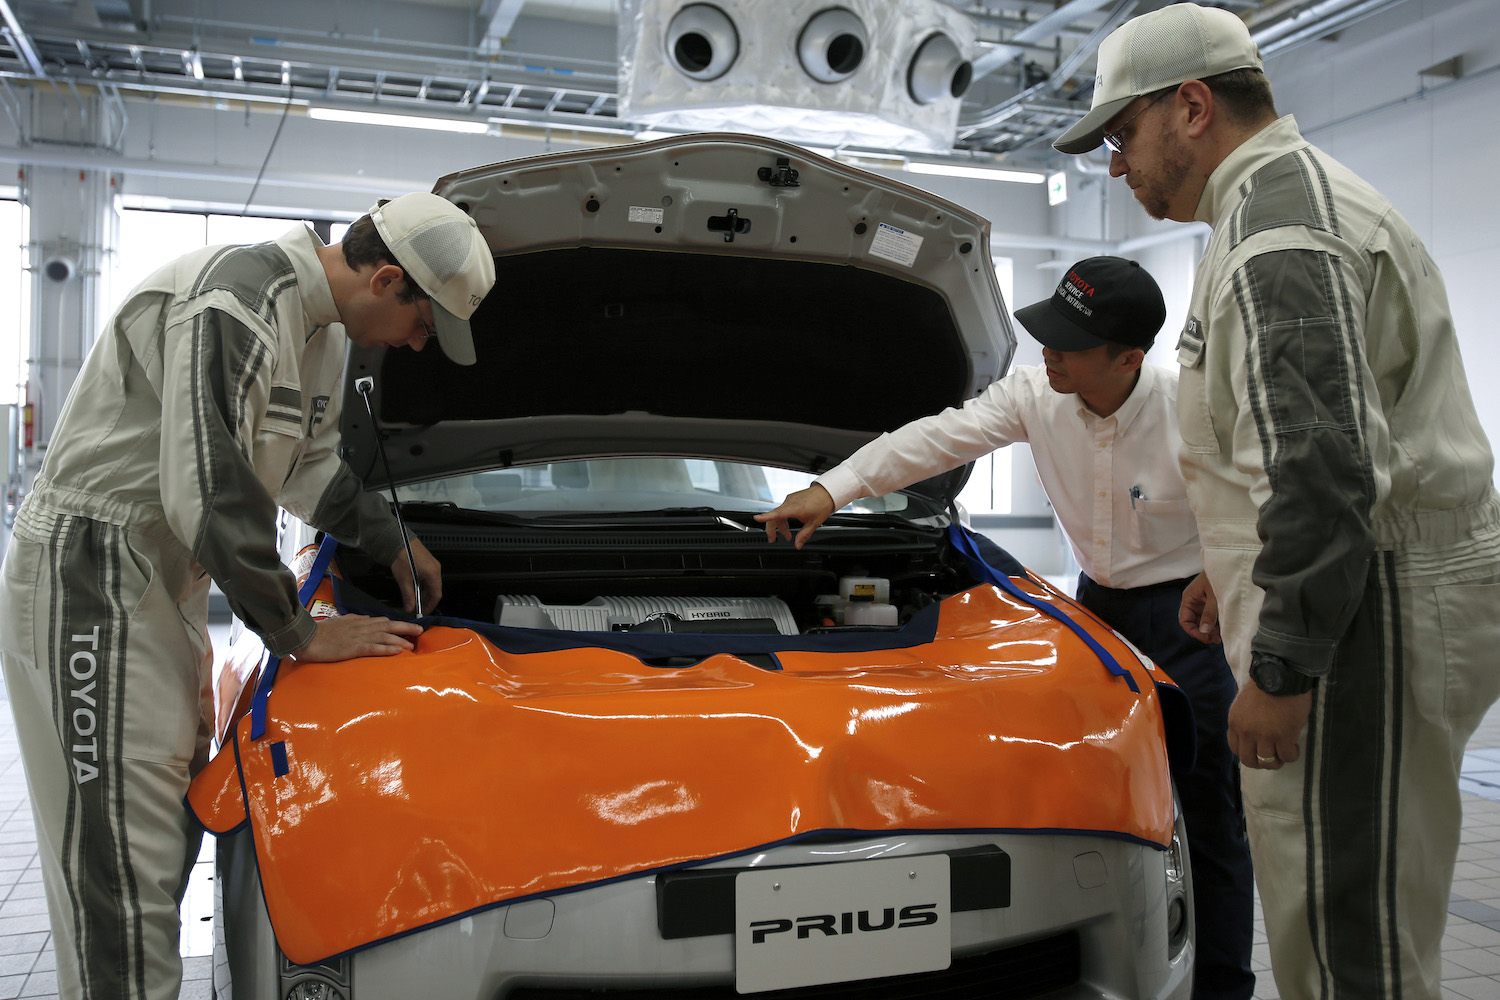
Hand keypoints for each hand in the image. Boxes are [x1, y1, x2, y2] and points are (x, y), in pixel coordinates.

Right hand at [290, 614, 423, 661]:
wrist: (307, 637)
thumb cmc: (322, 631)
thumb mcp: (341, 621)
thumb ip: (356, 620)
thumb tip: (369, 619)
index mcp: (359, 622)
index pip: (383, 621)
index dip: (397, 624)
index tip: (409, 627)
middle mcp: (362, 628)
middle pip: (389, 626)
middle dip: (406, 628)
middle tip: (420, 632)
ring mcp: (359, 637)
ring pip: (385, 638)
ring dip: (400, 641)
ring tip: (412, 646)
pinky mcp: (354, 648)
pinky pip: (374, 648)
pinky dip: (387, 649)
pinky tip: (397, 651)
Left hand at [391, 535, 441, 614]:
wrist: (399, 540)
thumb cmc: (402, 555)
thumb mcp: (404, 579)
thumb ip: (408, 596)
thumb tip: (409, 608)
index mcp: (433, 573)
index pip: (436, 595)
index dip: (430, 606)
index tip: (422, 612)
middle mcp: (436, 569)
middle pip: (435, 590)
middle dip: (426, 600)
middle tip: (416, 607)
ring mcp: (433, 566)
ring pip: (431, 585)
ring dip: (423, 593)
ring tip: (413, 598)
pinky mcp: (428, 563)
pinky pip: (429, 578)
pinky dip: (422, 585)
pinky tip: (413, 588)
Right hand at [754, 484, 835, 548]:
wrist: (827, 492)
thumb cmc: (822, 504)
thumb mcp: (814, 523)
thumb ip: (804, 535)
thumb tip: (798, 545)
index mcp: (794, 508)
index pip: (776, 514)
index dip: (765, 517)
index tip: (756, 519)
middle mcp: (789, 503)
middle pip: (774, 517)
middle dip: (772, 529)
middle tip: (773, 539)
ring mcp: (789, 500)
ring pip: (779, 514)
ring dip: (781, 525)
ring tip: (787, 534)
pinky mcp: (791, 499)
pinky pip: (783, 509)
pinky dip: (784, 518)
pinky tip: (790, 524)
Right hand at [1178, 572, 1221, 643]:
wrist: (1230, 564)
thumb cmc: (1220, 576)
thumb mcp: (1215, 597)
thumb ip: (1209, 614)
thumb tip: (1204, 631)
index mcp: (1189, 598)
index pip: (1185, 620)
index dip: (1193, 631)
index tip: (1205, 636)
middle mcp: (1193, 602)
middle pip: (1193, 623)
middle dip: (1202, 632)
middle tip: (1215, 639)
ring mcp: (1201, 603)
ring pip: (1201, 622)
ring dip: (1208, 630)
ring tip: (1219, 636)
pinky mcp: (1210, 603)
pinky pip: (1208, 617)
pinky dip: (1214, 625)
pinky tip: (1221, 629)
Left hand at [1228, 683, 1311, 768]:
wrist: (1281, 674)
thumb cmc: (1266, 685)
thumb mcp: (1244, 703)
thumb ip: (1245, 720)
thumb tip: (1252, 735)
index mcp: (1235, 722)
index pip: (1236, 749)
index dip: (1249, 753)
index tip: (1258, 750)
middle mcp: (1246, 731)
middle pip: (1249, 761)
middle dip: (1262, 762)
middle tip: (1273, 757)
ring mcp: (1264, 735)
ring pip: (1268, 761)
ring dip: (1278, 760)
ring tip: (1286, 750)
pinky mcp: (1283, 735)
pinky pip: (1287, 756)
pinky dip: (1292, 754)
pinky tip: (1294, 745)